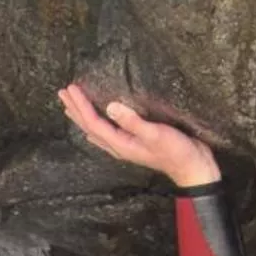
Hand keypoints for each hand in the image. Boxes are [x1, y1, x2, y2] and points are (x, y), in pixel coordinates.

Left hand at [59, 83, 219, 188]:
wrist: (193, 168)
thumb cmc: (177, 152)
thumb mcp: (156, 134)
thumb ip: (133, 121)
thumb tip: (110, 107)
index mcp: (120, 144)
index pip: (93, 122)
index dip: (81, 105)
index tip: (71, 88)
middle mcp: (118, 146)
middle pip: (89, 126)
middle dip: (75, 109)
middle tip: (62, 92)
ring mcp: (125, 146)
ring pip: (96, 130)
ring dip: (82, 117)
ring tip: (71, 105)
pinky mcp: (133, 144)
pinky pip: (106, 133)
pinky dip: (96, 124)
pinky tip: (95, 125)